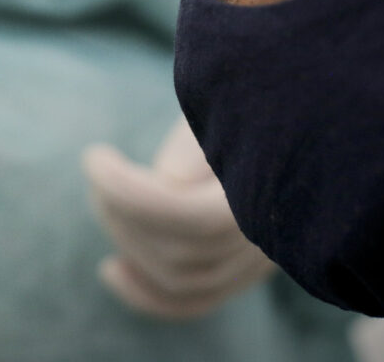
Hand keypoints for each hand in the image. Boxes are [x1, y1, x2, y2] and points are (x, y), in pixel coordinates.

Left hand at [82, 118, 275, 318]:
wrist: (289, 98)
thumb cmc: (249, 85)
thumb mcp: (222, 98)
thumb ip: (196, 142)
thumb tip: (167, 185)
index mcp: (278, 185)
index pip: (197, 219)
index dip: (132, 196)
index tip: (94, 157)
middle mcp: (279, 231)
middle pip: (184, 256)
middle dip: (124, 213)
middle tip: (100, 168)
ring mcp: (265, 255)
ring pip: (186, 281)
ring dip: (129, 241)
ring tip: (104, 195)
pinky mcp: (246, 264)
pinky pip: (197, 298)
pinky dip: (149, 293)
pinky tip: (111, 271)